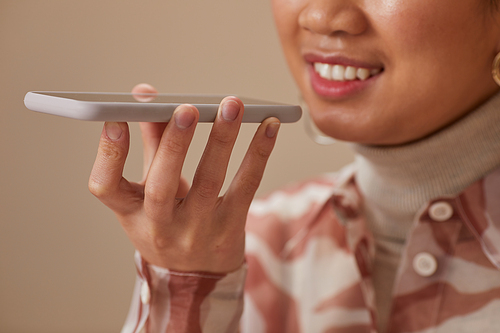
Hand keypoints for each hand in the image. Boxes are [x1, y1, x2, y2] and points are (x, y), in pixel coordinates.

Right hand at [88, 84, 279, 272]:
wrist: (197, 276)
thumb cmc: (169, 223)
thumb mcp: (150, 192)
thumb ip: (152, 143)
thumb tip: (147, 95)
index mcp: (131, 213)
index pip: (106, 186)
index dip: (108, 153)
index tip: (115, 119)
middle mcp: (160, 226)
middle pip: (161, 186)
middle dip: (173, 145)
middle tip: (186, 109)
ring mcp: (197, 230)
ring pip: (209, 182)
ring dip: (221, 140)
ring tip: (232, 106)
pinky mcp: (230, 228)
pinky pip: (245, 187)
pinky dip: (258, 155)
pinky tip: (268, 127)